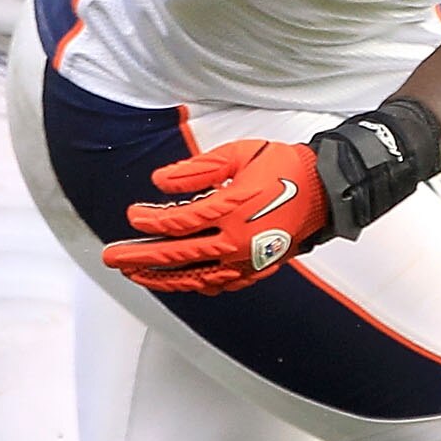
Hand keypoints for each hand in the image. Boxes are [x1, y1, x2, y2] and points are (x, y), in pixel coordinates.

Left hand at [104, 139, 329, 294]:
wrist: (327, 191)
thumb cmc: (284, 168)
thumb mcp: (238, 155)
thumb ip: (196, 169)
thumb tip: (159, 182)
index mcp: (232, 211)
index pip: (177, 223)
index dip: (149, 221)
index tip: (132, 215)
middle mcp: (237, 242)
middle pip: (177, 256)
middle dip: (139, 257)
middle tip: (112, 257)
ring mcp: (246, 261)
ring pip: (194, 278)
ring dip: (160, 277)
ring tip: (135, 274)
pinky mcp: (256, 269)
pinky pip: (218, 284)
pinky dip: (194, 285)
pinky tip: (178, 281)